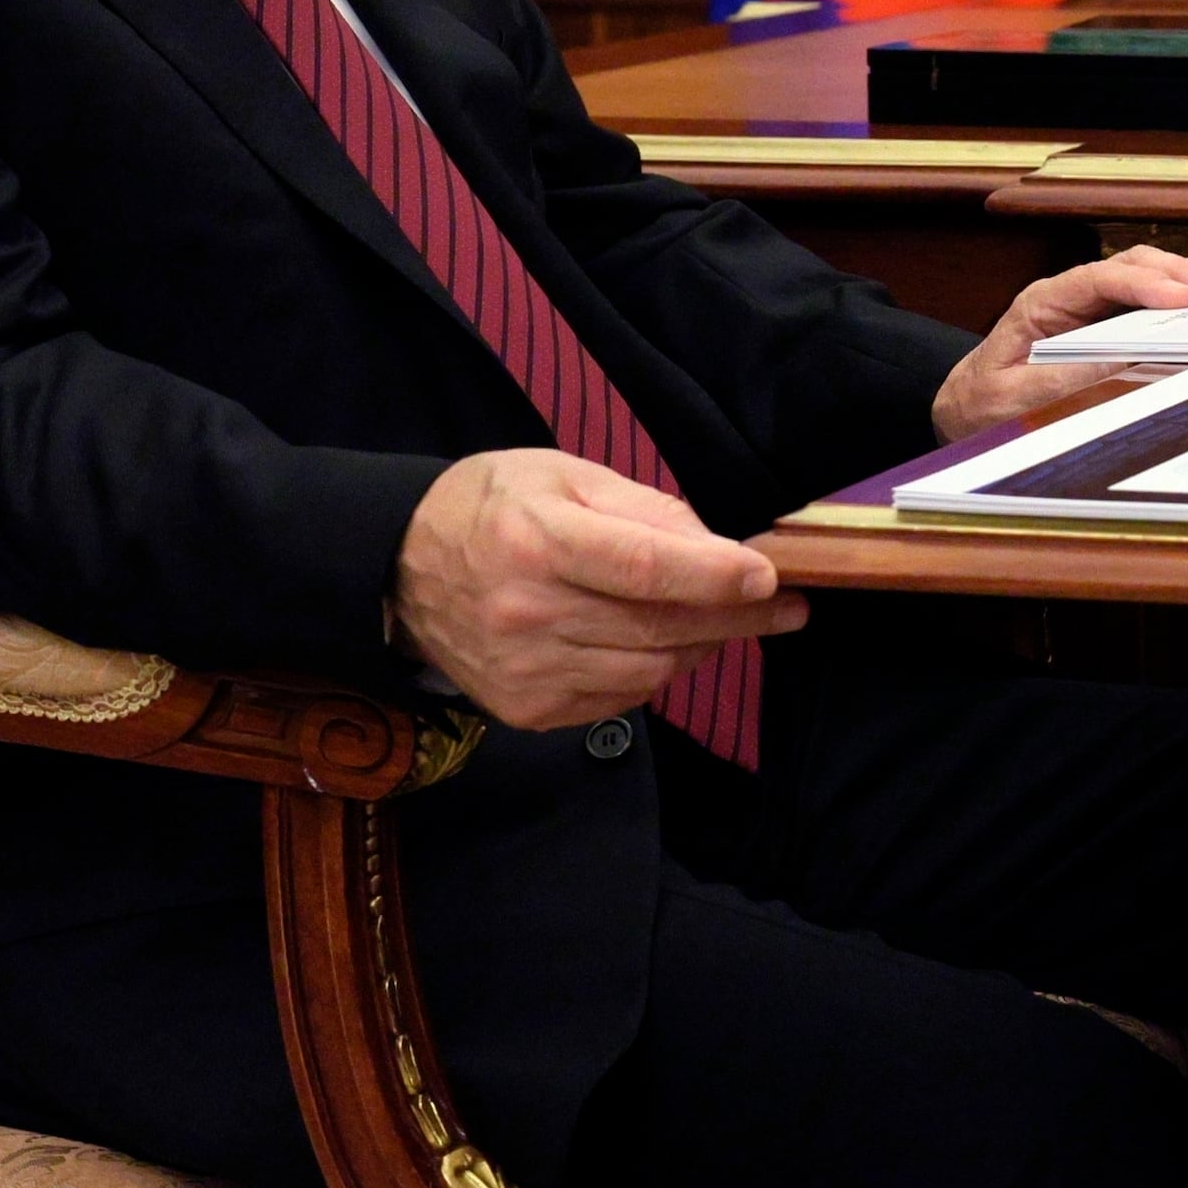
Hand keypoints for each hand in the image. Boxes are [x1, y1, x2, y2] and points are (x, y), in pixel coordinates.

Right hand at [390, 449, 802, 732]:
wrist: (399, 568)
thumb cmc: (493, 506)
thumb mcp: (564, 476)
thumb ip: (644, 510)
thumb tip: (720, 548)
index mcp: (537, 544)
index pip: (645, 570)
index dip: (716, 577)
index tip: (770, 576)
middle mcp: (528, 615)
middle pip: (659, 627)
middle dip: (737, 617)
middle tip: (787, 606)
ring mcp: (525, 672)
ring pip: (650, 670)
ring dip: (701, 644)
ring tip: (725, 617)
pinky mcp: (526, 711)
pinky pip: (622, 698)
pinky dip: (656, 670)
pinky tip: (660, 641)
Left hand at [931, 244, 1187, 441]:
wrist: (965, 407)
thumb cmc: (983, 404)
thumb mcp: (1014, 398)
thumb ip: (1061, 378)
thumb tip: (1119, 359)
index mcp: (1042, 303)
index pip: (1099, 279)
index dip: (1144, 285)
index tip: (1182, 298)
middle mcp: (1070, 295)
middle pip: (1134, 268)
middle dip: (1186, 276)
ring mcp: (1091, 305)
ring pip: (1150, 276)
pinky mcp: (1107, 321)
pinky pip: (1152, 301)